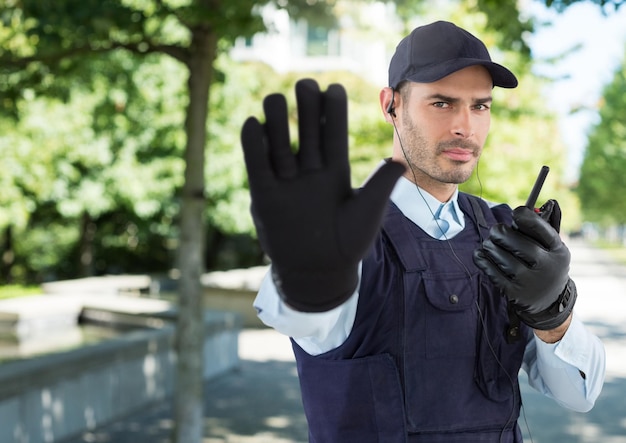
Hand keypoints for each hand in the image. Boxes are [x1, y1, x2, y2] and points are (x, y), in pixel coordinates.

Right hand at [241, 79, 403, 311]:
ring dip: (278, 119)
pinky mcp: (265, 195)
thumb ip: (379, 186)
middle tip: (305, 84)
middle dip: (306, 108)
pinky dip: (253, 145)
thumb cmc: (349, 245)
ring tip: (277, 98)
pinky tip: (253, 123)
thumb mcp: (367, 213)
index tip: (333, 88)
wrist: (318, 274)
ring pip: (280, 142)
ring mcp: (286, 181)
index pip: (334, 133)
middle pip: (307, 131)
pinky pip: (257, 165)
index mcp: (336, 171)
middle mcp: (311, 171)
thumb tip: (399, 162)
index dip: (333, 111)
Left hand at [473, 200, 575, 329]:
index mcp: (558, 250)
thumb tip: (523, 210)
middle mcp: (546, 266)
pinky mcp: (513, 293)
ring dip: (489, 245)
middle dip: (499, 232)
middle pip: (513, 240)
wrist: (549, 303)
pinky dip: (481, 258)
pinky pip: (489, 270)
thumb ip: (540, 229)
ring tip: (490, 245)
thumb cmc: (545, 264)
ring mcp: (529, 282)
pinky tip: (481, 254)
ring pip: (498, 254)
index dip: (525, 217)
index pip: (540, 228)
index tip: (515, 213)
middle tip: (496, 231)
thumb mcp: (552, 248)